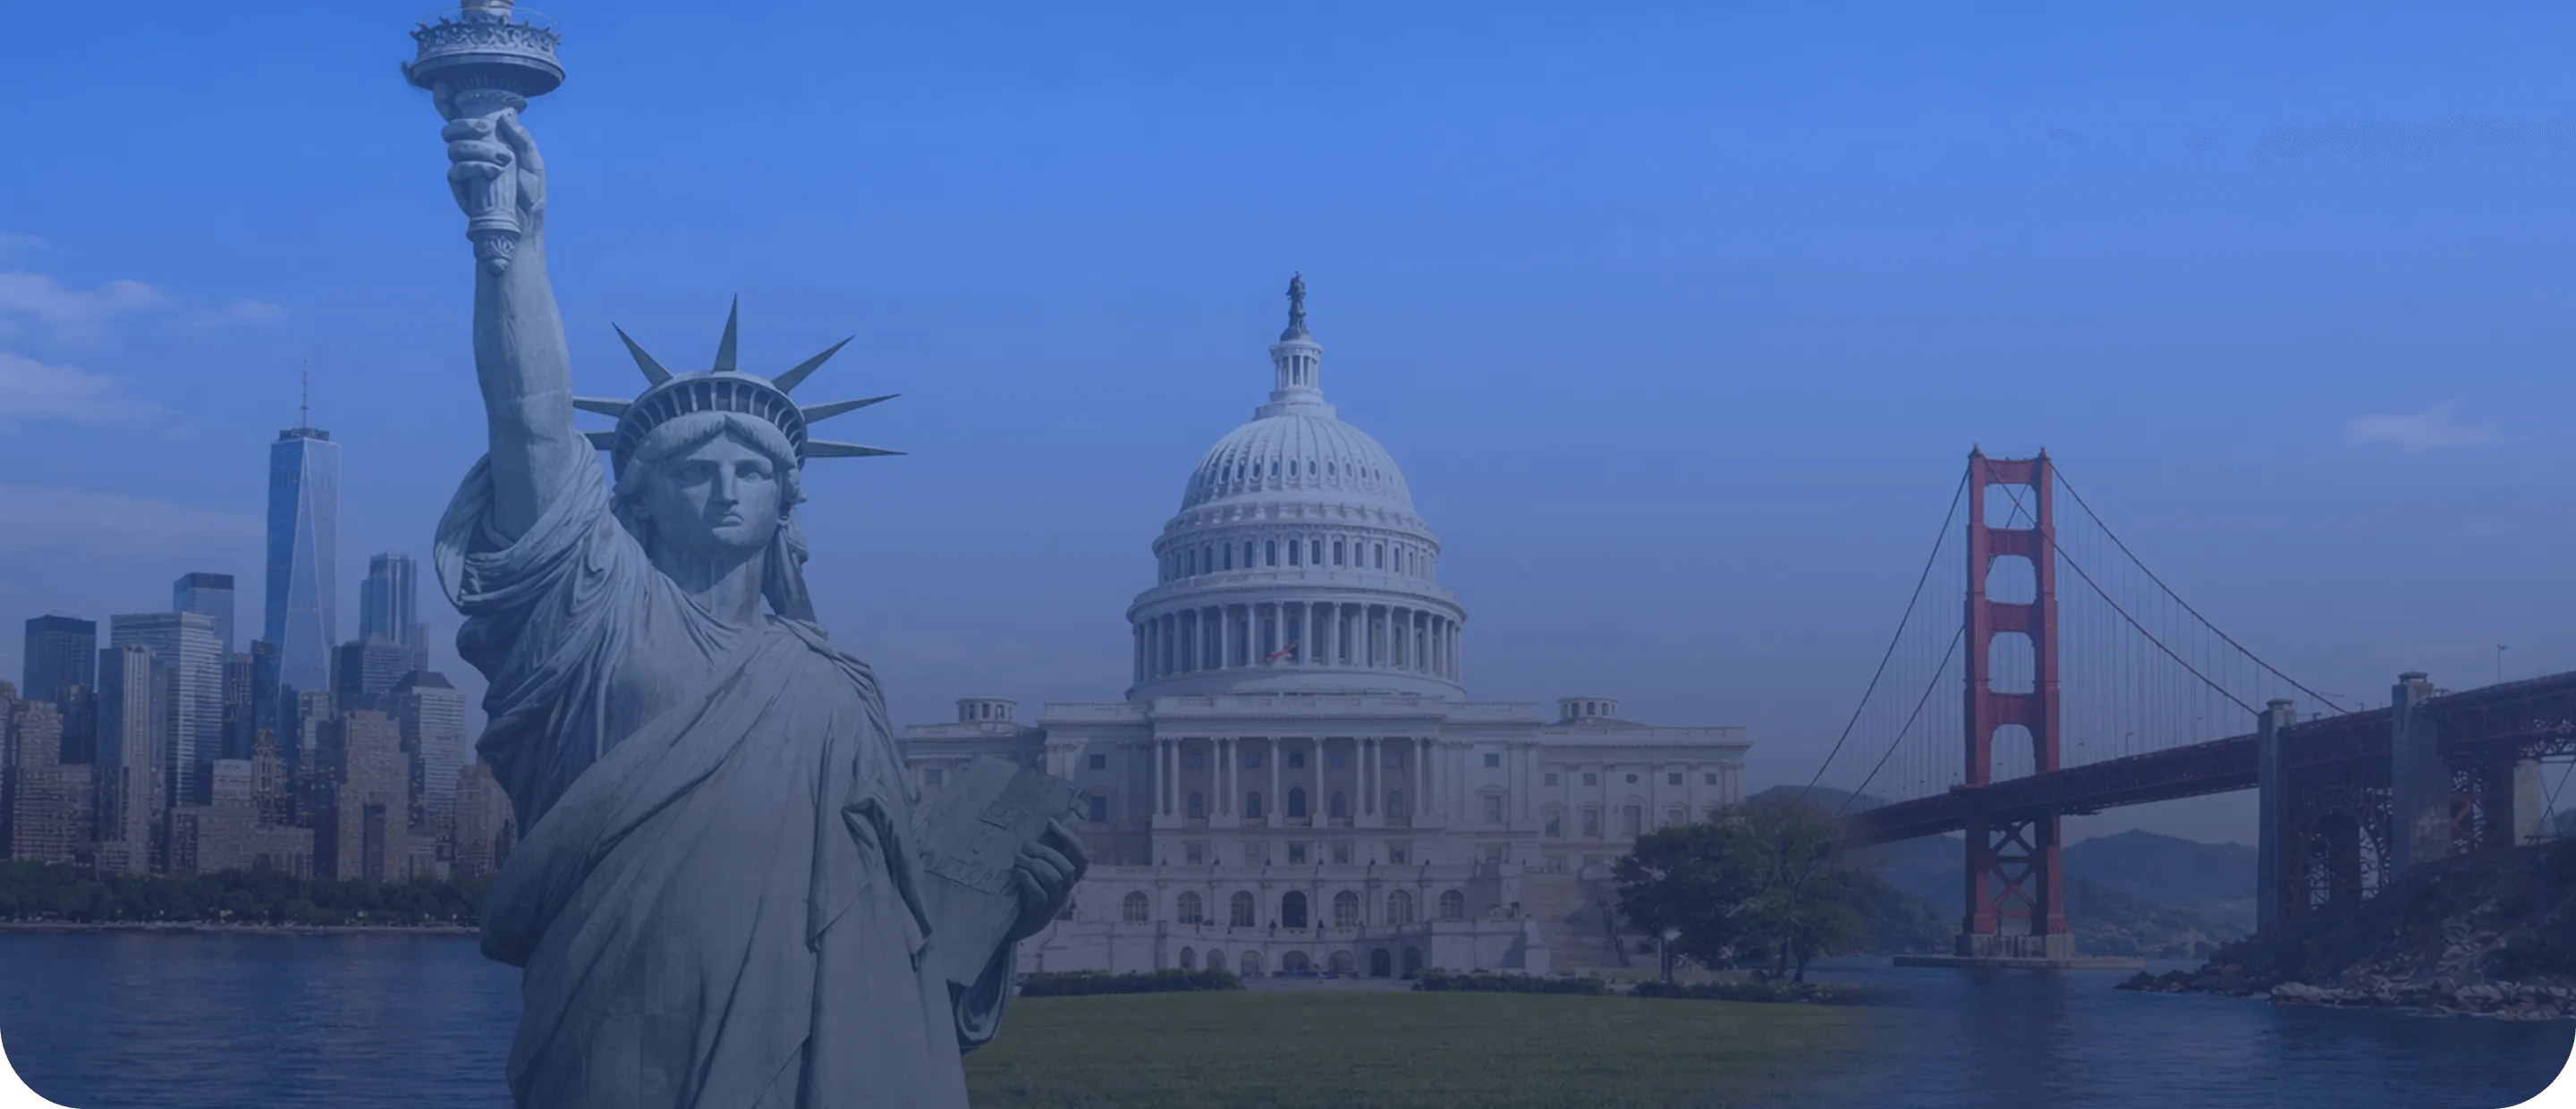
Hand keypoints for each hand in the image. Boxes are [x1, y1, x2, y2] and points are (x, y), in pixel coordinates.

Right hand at [437, 92, 546, 231]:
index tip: (443, 86)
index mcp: (488, 141)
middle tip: (486, 128)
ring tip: (502, 160)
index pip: (461, 117)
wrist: (525, 224)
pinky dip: (474, 167)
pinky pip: (457, 169)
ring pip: (455, 147)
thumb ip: (522, 139)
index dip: (446, 101)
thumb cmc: (530, 194)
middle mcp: (472, 151)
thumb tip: (506, 115)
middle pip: (451, 128)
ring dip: (478, 148)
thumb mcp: (533, 163)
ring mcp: (464, 168)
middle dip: (464, 123)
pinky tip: (493, 172)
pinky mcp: (460, 186)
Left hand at [1006, 818, 1088, 941]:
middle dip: (1046, 852)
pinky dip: (1027, 879)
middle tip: (1025, 846)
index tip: (1052, 823)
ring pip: (1054, 879)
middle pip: (1067, 868)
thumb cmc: (1027, 894)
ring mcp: (1054, 903)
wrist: (1014, 927)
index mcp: (1070, 880)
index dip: (1071, 840)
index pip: (1082, 860)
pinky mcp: (1039, 912)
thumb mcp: (1041, 875)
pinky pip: (1038, 893)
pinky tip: (1016, 872)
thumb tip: (1044, 826)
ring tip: (1018, 858)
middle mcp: (1066, 892)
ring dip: (1034, 864)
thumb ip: (1045, 857)